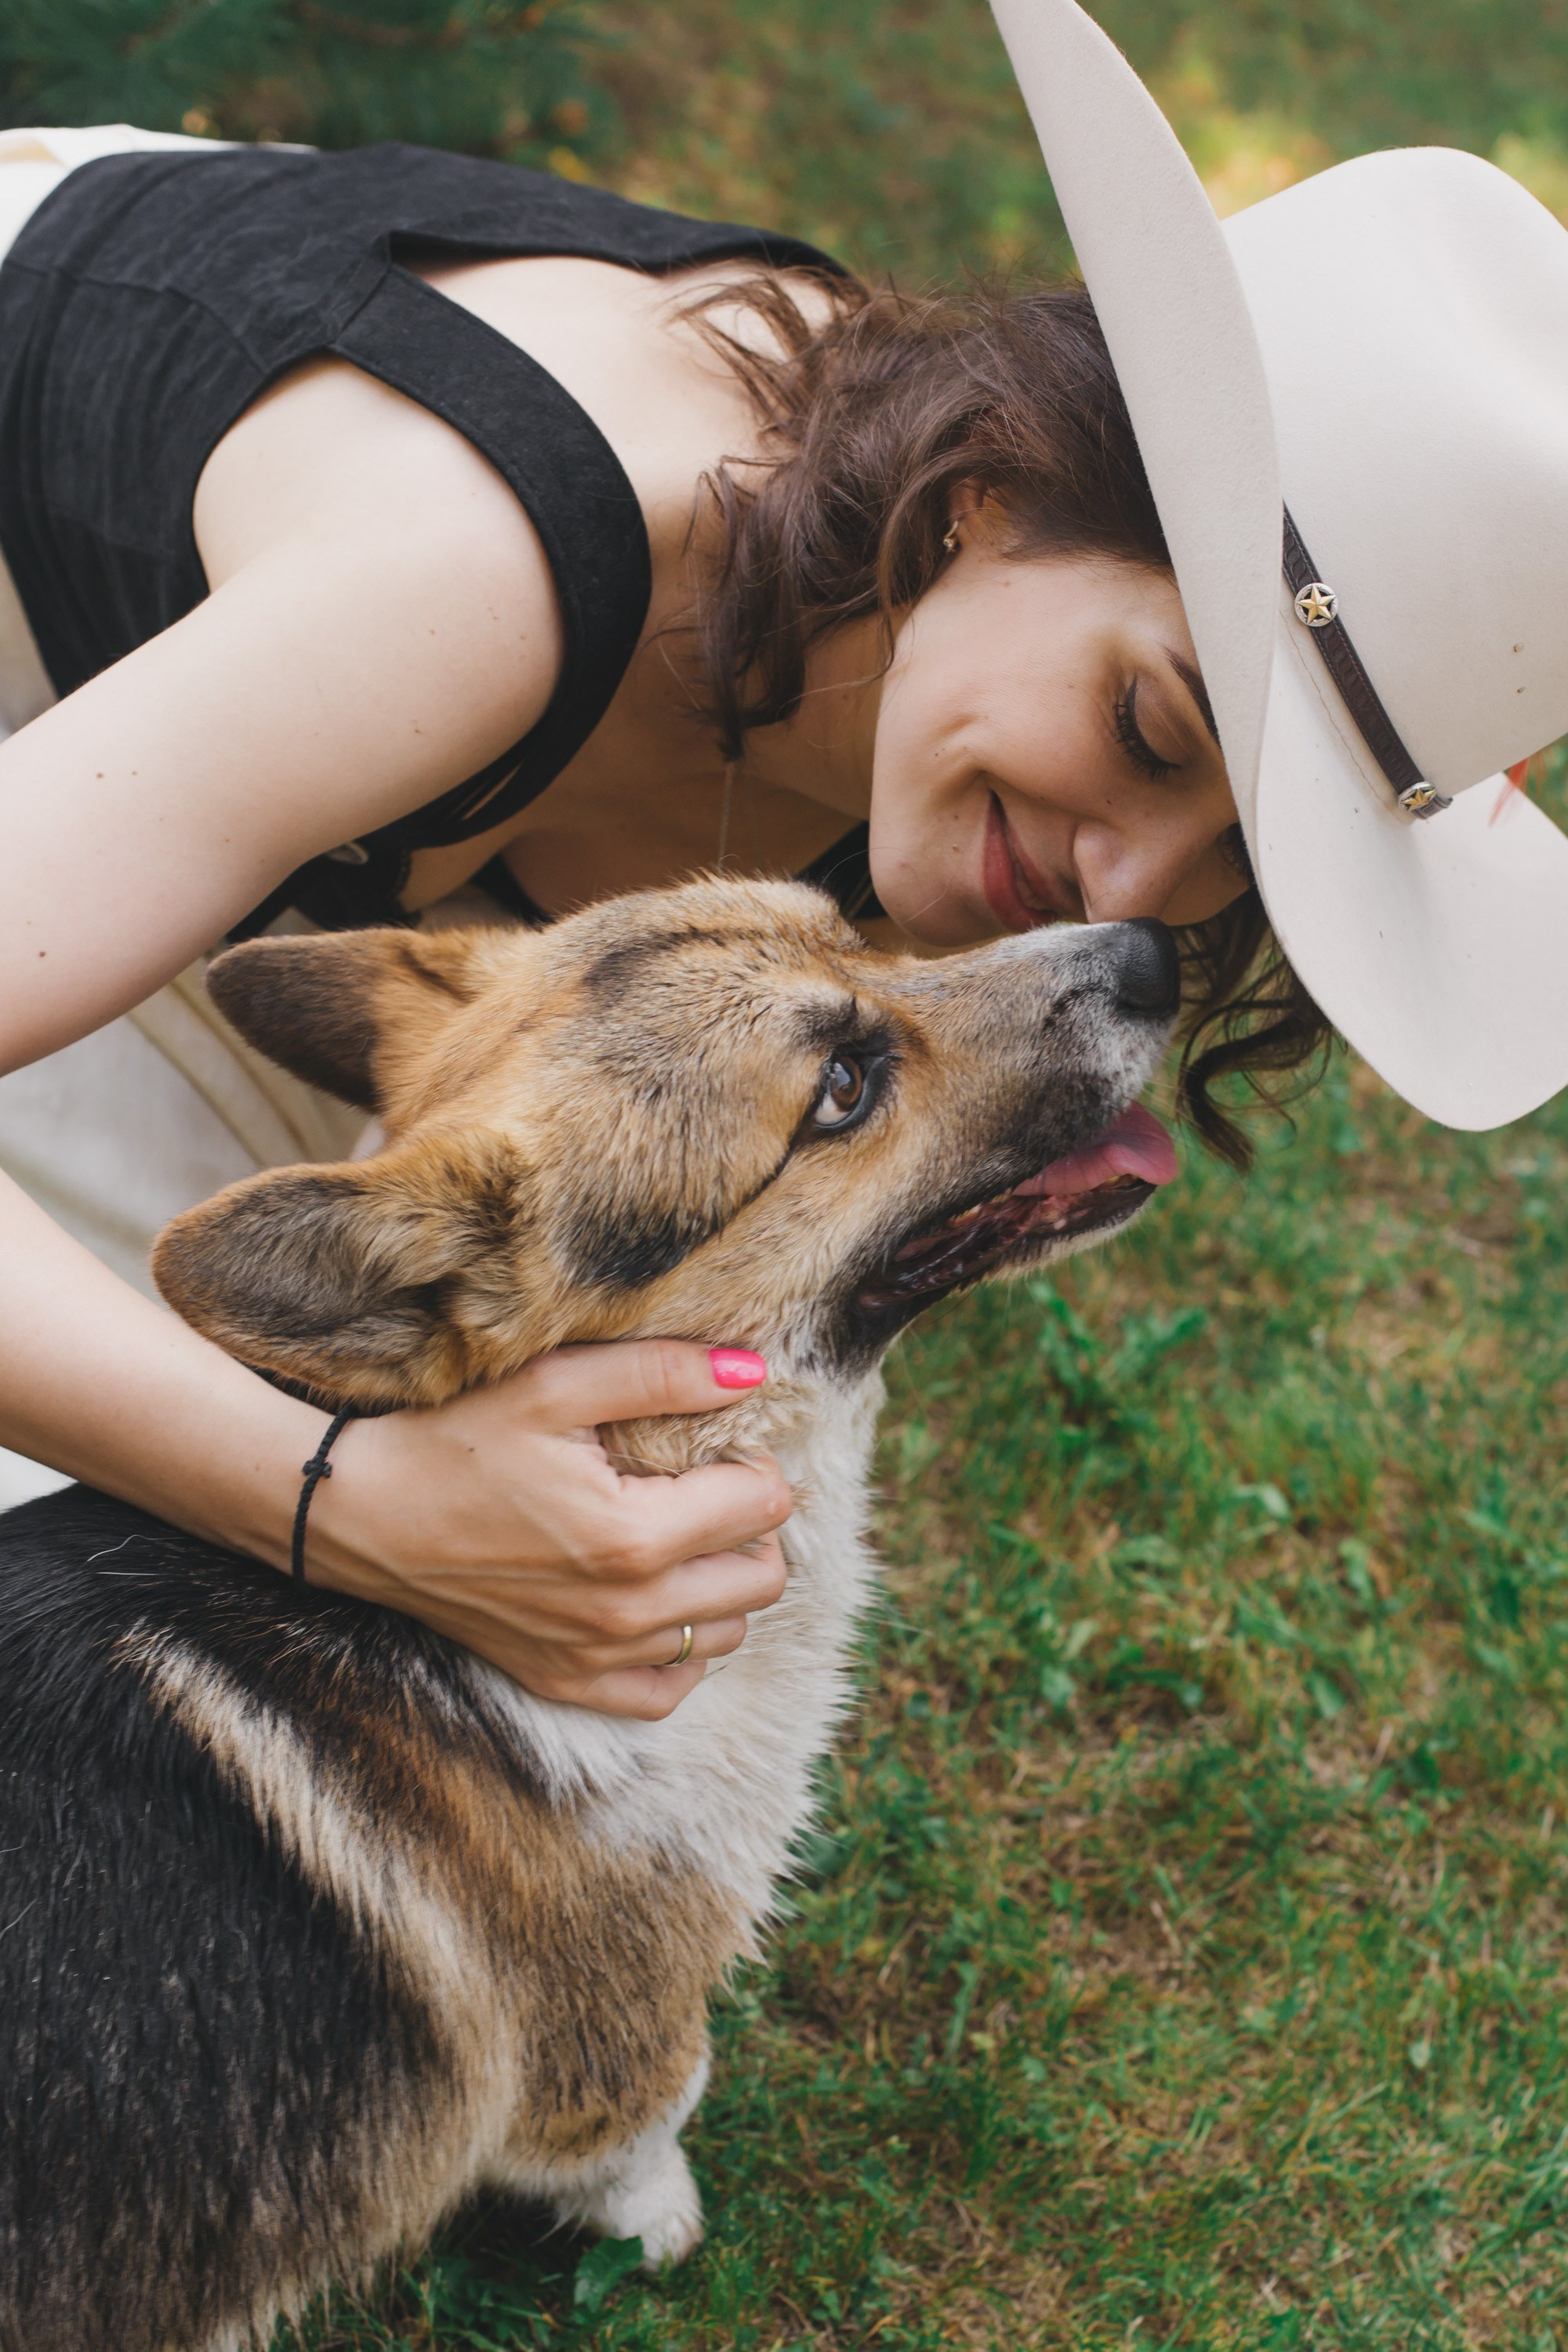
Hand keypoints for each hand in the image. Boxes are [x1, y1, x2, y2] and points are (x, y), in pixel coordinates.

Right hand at [303, 1341, 791, 1719]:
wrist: (359, 1515)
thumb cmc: (452, 1441)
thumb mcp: (554, 1384)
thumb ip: (662, 1373)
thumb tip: (752, 1371)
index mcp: (634, 1537)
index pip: (765, 1506)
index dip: (753, 1461)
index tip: (715, 1441)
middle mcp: (626, 1613)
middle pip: (763, 1580)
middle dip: (753, 1525)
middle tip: (707, 1484)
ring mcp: (596, 1658)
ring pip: (725, 1634)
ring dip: (723, 1584)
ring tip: (680, 1533)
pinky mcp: (564, 1680)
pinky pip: (668, 1690)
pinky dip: (681, 1648)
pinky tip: (656, 1598)